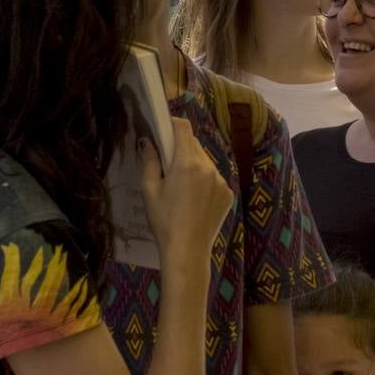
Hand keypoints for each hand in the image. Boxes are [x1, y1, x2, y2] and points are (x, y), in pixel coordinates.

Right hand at [141, 117, 233, 257]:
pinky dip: (204, 180)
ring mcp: (221, 180)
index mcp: (187, 163)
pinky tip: (194, 199)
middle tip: (166, 162)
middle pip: (194, 145)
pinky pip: (214, 178)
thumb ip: (149, 160)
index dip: (173, 124)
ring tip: (180, 185)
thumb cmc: (164, 221)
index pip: (184, 129)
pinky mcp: (227, 193)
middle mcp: (208, 167)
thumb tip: (146, 140)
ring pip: (205, 161)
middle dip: (180, 148)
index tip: (164, 129)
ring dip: (193, 164)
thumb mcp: (149, 190)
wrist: (187, 250)